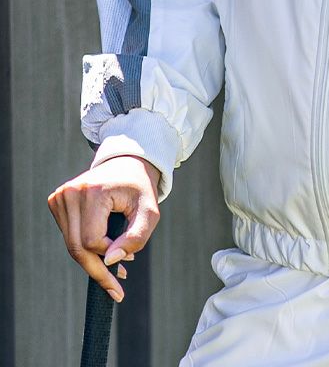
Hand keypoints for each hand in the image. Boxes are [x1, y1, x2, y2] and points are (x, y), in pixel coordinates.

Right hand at [48, 155, 160, 301]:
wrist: (127, 163)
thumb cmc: (140, 188)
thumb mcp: (149, 212)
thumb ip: (136, 238)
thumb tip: (110, 261)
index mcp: (93, 191)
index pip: (92, 241)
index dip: (110, 254)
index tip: (129, 262)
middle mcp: (71, 192)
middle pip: (76, 247)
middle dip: (97, 270)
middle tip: (116, 288)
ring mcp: (60, 196)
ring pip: (71, 245)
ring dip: (92, 260)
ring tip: (113, 264)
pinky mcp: (56, 201)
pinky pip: (69, 236)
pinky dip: (84, 247)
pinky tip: (101, 247)